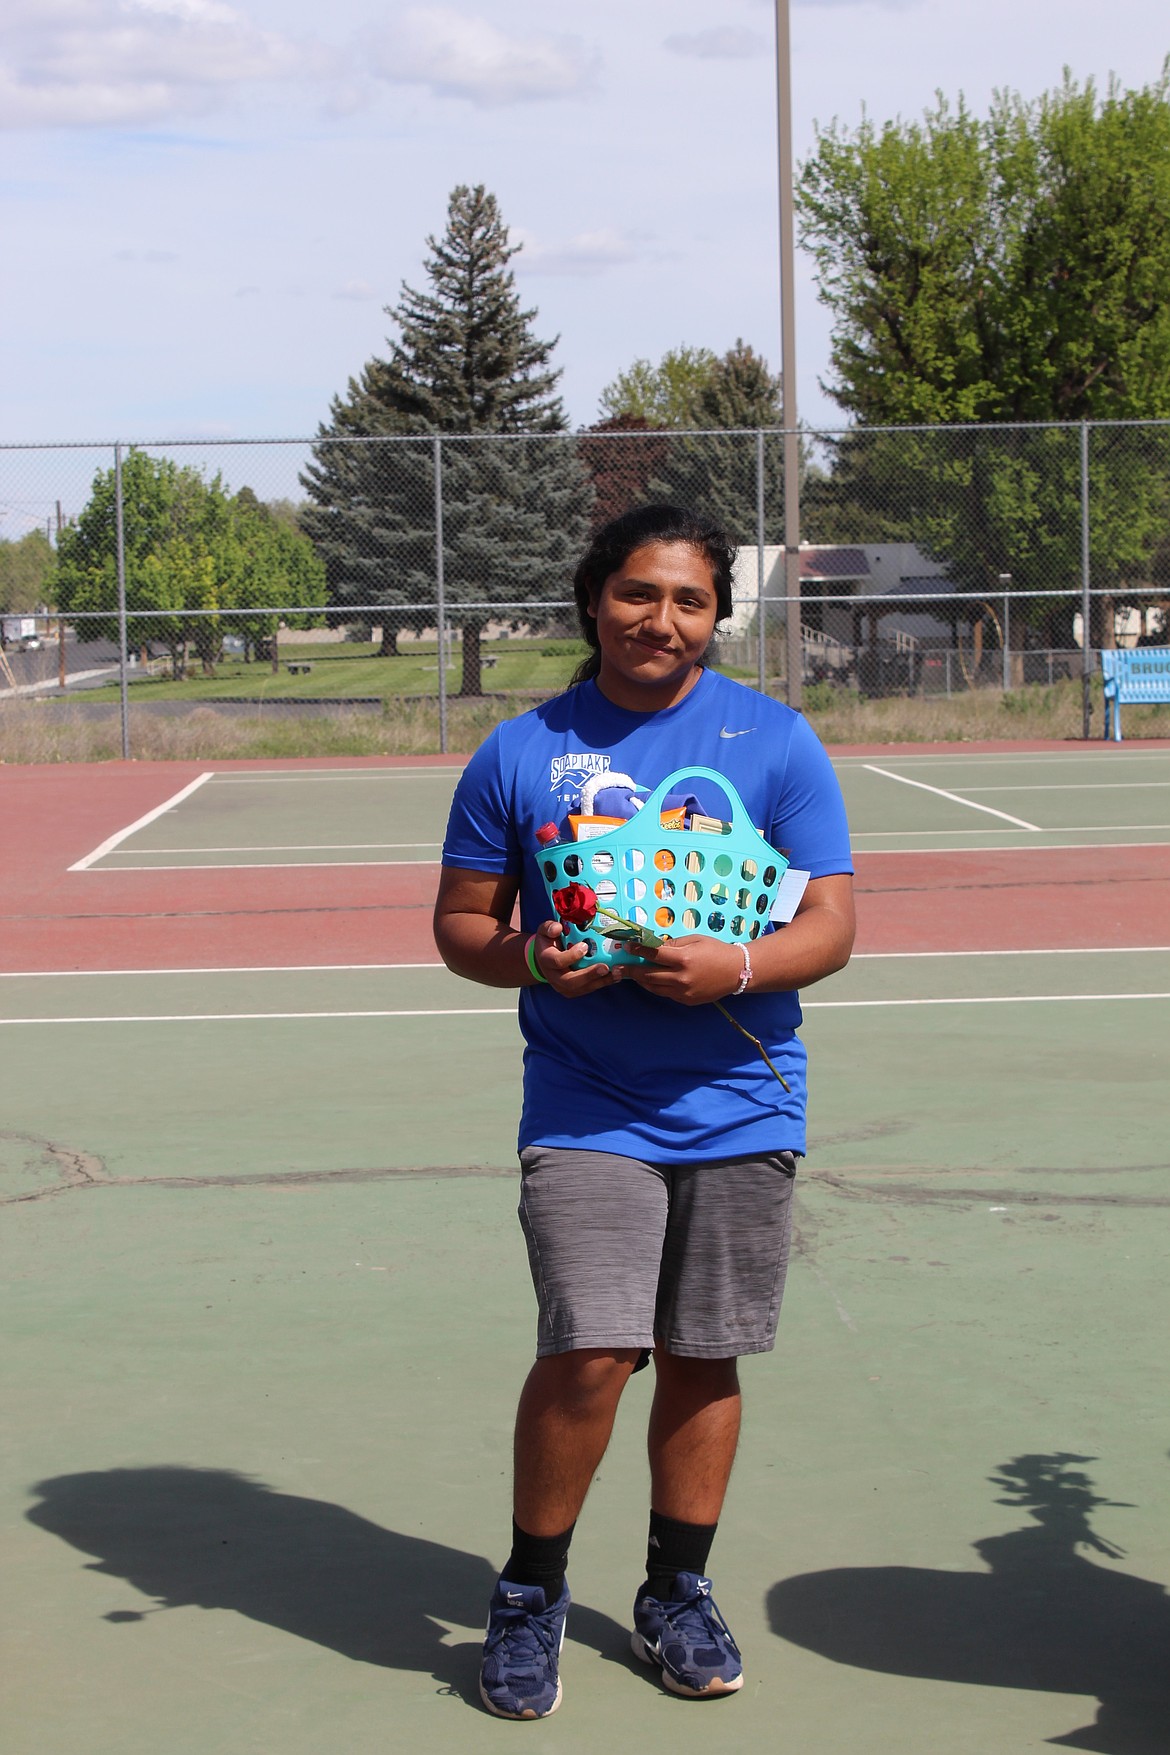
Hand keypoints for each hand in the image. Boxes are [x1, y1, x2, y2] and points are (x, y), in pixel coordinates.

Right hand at [528, 919, 626, 996]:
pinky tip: (615, 976)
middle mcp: (554, 976)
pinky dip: (602, 983)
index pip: (557, 961)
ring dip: (600, 982)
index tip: (585, 946)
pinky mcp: (573, 991)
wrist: (544, 960)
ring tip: (616, 974)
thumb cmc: (548, 942)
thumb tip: (558, 928)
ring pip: (582, 988)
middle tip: (605, 967)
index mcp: (546, 960)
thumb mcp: (545, 931)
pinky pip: (588, 989)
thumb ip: (549, 928)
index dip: (571, 956)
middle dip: (589, 975)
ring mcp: (562, 986)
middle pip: (570, 981)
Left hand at [620, 935, 743, 1005]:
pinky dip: (657, 987)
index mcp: (683, 959)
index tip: (626, 947)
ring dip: (641, 981)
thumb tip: (653, 946)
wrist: (738, 971)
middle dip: (631, 971)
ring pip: (654, 988)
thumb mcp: (695, 940)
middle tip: (619, 968)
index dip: (637, 950)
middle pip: (648, 976)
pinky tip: (652, 980)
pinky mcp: (687, 1001)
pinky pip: (666, 994)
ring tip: (632, 975)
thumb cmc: (716, 951)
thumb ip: (673, 944)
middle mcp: (681, 978)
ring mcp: (684, 992)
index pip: (653, 955)